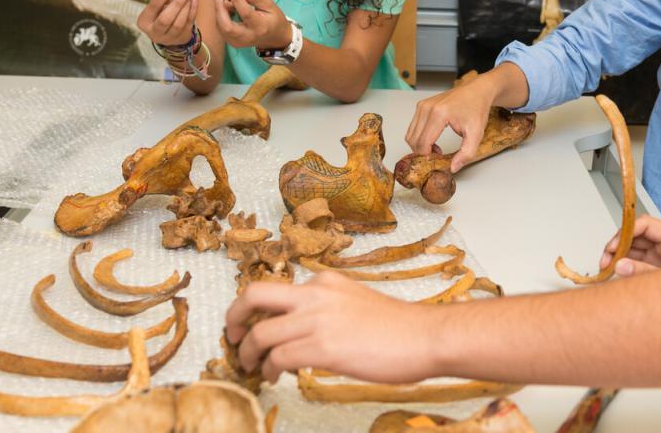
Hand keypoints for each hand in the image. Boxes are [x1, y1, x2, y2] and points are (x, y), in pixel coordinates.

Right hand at [135, 0, 197, 46]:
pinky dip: (193, 9)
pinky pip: (189, 23)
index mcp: (144, 22)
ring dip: (186, 7)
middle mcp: (155, 32)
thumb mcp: (156, 5)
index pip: (153, 7)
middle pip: (165, 19)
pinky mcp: (182, 37)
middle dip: (176, 5)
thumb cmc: (160, 14)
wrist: (168, 34)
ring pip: (178, 23)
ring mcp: (169, 38)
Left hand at [215, 0, 288, 49]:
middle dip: (220, 10)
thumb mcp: (269, 5)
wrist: (275, 38)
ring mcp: (239, 42)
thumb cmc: (274, 19)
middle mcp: (248, 36)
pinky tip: (225, 10)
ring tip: (223, 1)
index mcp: (261, 26)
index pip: (246, 13)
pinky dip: (220, 18)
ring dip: (219, 13)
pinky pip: (222, 30)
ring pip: (222, 28)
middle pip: (227, 27)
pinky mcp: (233, 43)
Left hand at [225, 272, 438, 383]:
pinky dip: (269, 370)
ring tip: (253, 368)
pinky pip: (278, 358)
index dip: (253, 308)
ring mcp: (318, 320)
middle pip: (254, 295)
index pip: (275, 289)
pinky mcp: (323, 347)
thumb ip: (327, 308)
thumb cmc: (399, 328)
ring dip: (249, 356)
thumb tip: (301, 329)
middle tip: (234, 339)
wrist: (426, 337)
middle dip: (234, 318)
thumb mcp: (355, 302)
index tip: (248, 325)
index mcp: (324, 282)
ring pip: (261, 334)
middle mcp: (316, 294)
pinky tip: (275, 378)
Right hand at [406, 72, 501, 171]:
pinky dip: (419, 137)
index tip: (438, 162)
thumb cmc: (477, 109)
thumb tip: (453, 168)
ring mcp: (422, 105)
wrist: (477, 90)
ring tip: (437, 149)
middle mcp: (427, 108)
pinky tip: (433, 140)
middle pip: (413, 140)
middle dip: (423, 153)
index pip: (423, 143)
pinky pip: (413, 127)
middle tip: (438, 157)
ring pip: (410, 135)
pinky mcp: (421, 105)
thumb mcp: (477, 134)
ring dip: (420, 146)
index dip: (427, 157)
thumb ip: (466, 153)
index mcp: (439, 114)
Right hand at [600, 215, 660, 276]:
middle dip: (618, 245)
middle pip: (636, 234)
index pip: (646, 224)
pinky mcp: (656, 263)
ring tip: (607, 267)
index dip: (627, 232)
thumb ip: (643, 271)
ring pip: (633, 246)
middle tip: (606, 258)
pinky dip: (623, 263)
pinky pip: (635, 258)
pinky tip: (615, 270)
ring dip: (618, 255)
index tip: (614, 245)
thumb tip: (620, 265)